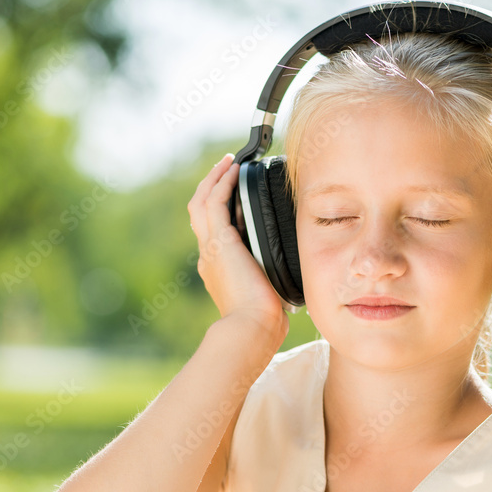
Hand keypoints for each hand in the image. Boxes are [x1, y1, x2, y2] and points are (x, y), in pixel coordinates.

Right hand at [187, 153, 288, 341]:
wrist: (252, 328)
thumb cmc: (264, 319)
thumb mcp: (268, 291)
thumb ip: (272, 277)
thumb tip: (291, 275)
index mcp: (218, 268)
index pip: (212, 230)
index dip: (220, 208)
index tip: (233, 194)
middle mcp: (208, 256)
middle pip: (200, 211)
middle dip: (211, 187)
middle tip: (225, 169)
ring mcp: (210, 248)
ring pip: (201, 202)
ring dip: (215, 179)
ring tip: (229, 163)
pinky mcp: (219, 241)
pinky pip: (214, 202)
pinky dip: (222, 184)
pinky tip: (233, 171)